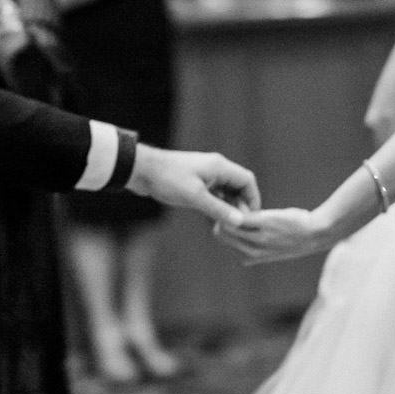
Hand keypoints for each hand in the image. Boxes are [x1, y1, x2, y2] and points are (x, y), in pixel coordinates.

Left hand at [125, 145, 259, 227]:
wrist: (141, 170)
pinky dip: (216, 207)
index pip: (247, 181)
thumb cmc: (168, 179)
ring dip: (228, 208)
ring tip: (228, 226)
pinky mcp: (194, 182)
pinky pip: (213, 195)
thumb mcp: (195, 197)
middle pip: (238, 187)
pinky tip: (214, 221)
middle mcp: (215, 168)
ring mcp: (204, 175)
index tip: (252, 218)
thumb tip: (240, 221)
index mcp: (219, 167)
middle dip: (241, 205)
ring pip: (225, 192)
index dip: (253, 199)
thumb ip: (219, 209)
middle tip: (240, 226)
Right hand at [216, 207, 334, 264]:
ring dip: (226, 208)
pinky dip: (236, 204)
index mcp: (249, 258)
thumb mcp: (271, 250)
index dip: (220, 224)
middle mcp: (250, 252)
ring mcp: (256, 238)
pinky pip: (238, 214)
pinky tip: (242, 196)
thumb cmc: (295, 238)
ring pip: (225, 223)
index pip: (222, 240)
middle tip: (227, 202)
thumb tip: (240, 240)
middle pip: (219, 233)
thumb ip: (253, 247)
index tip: (225, 212)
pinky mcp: (262, 223)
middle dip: (219, 216)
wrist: (315, 234)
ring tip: (234, 198)